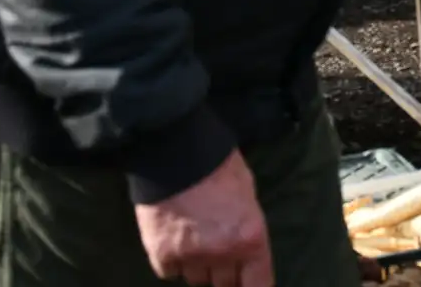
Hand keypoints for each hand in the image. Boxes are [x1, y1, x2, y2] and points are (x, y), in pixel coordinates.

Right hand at [135, 152, 272, 286]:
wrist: (175, 149)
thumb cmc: (218, 164)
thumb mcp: (247, 193)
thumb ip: (247, 226)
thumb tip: (244, 248)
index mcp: (251, 237)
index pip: (258, 284)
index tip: (247, 284)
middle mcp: (223, 253)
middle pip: (225, 285)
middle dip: (225, 274)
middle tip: (219, 256)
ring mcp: (191, 257)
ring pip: (197, 279)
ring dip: (198, 266)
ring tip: (194, 241)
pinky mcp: (162, 254)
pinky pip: (170, 272)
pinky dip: (172, 261)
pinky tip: (173, 241)